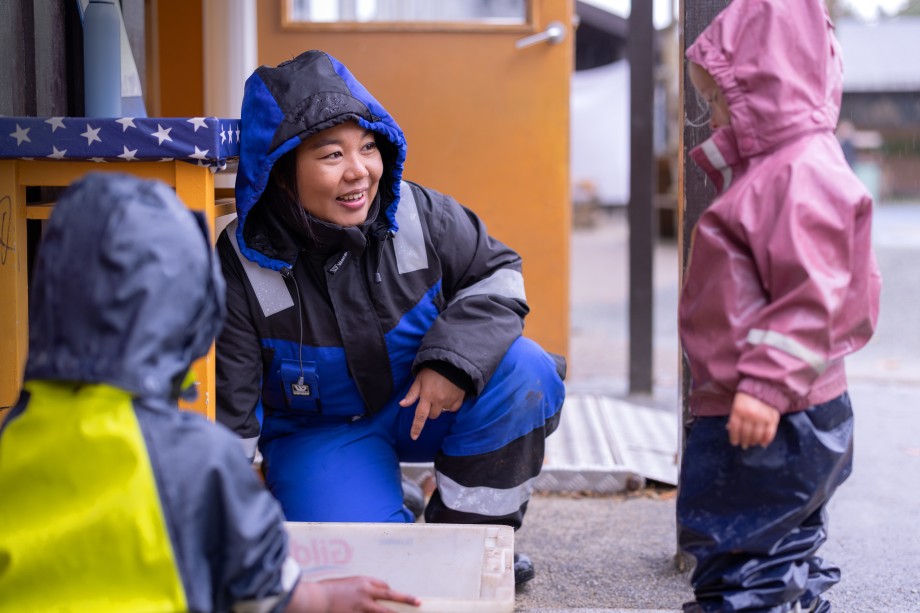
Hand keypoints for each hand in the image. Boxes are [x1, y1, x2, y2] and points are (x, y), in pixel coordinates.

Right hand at [287, 576, 419, 612]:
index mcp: (363, 582)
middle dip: (406, 598)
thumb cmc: (328, 589)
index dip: (389, 592)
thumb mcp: (347, 583)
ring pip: (384, 612)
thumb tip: (367, 593)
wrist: (317, 598)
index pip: (384, 586)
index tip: (393, 595)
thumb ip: (358, 588)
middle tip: (418, 602)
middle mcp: (366, 593)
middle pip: (390, 595)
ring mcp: (362, 607)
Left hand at [399, 368, 465, 439]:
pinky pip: (453, 409)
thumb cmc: (433, 369)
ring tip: (441, 394)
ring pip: (443, 412)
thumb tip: (402, 404)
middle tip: (431, 399)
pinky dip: (450, 406)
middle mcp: (438, 400)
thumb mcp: (419, 379)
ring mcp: (449, 401)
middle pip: (432, 416)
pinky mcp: (459, 399)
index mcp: (426, 396)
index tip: (414, 437)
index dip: (416, 427)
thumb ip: (412, 393)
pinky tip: (449, 396)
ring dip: (440, 407)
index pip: (420, 416)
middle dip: (430, 411)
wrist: (453, 362)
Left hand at [727, 392, 779, 448]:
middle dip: (744, 441)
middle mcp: (750, 414)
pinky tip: (763, 444)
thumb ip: (734, 416)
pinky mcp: (773, 418)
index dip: (734, 437)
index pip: (735, 428)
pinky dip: (766, 440)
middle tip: (744, 445)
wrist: (764, 386)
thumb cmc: (747, 396)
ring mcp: (762, 417)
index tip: (734, 443)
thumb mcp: (737, 404)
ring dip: (754, 441)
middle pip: (746, 433)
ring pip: (757, 435)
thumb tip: (729, 429)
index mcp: (739, 410)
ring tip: (752, 444)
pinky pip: (770, 433)